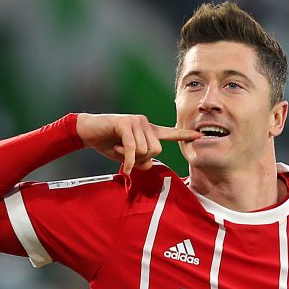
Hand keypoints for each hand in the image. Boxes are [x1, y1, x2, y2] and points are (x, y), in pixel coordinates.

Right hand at [75, 113, 200, 174]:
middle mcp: (145, 124)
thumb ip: (141, 161)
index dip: (185, 135)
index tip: (201, 136)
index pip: (171, 133)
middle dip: (142, 159)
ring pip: (145, 150)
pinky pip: (133, 148)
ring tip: (119, 149)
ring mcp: (136, 122)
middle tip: (127, 156)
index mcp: (149, 131)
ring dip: (131, 157)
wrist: (88, 132)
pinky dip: (128, 160)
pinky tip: (124, 167)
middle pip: (156, 150)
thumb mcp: (128, 157)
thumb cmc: (109, 144)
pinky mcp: (125, 124)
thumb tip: (149, 164)